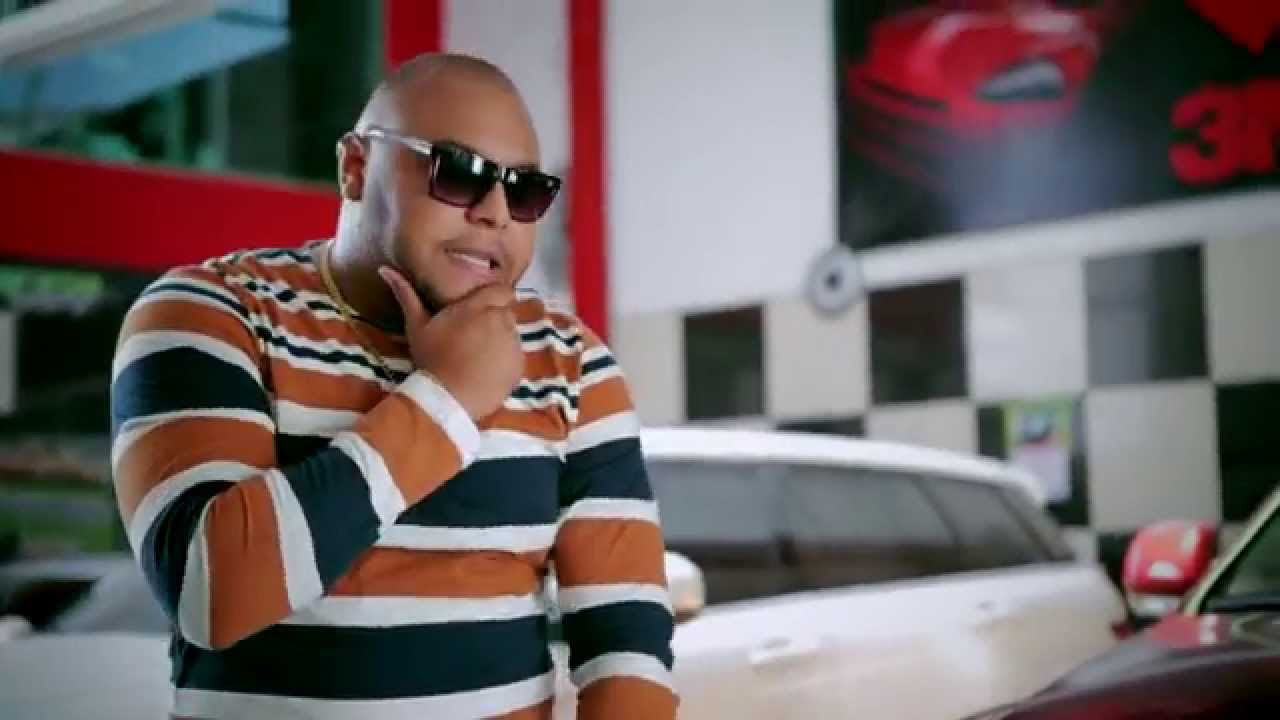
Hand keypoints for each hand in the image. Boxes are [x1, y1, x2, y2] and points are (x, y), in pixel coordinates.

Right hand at [379, 267, 522, 421]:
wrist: (447, 398)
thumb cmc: (430, 359)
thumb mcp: (416, 326)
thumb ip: (406, 295)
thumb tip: (385, 269)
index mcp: (478, 306)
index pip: (503, 291)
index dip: (495, 299)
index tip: (482, 310)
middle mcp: (501, 320)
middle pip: (507, 312)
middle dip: (495, 320)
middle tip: (475, 337)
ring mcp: (513, 343)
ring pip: (512, 334)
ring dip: (500, 340)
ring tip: (479, 356)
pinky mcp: (519, 365)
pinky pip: (516, 357)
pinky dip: (505, 361)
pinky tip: (486, 371)